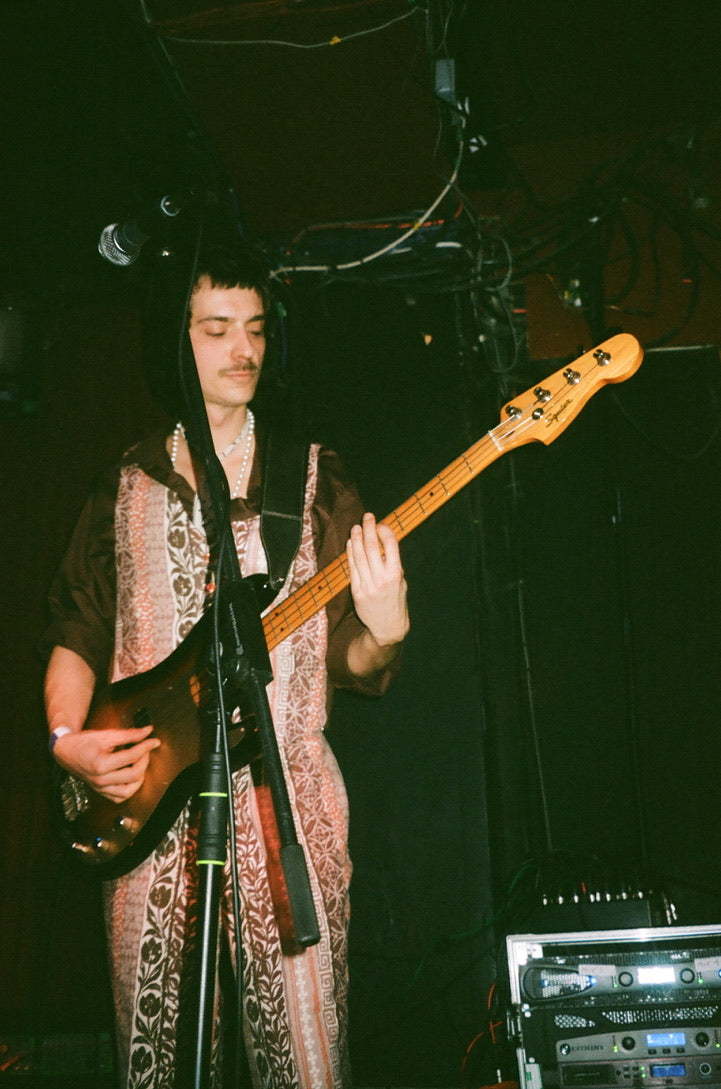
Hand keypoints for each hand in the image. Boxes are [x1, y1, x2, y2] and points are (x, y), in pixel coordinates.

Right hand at [52, 724, 160, 803]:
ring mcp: (99, 788)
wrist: (66, 751)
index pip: (132, 757)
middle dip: (144, 761)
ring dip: (139, 778)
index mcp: (101, 765)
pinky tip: (132, 777)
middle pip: (133, 775)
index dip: (146, 747)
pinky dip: (129, 789)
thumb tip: (148, 731)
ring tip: (140, 764)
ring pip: (128, 791)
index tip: (155, 741)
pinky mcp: (100, 792)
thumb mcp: (107, 734)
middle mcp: (100, 780)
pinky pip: (119, 797)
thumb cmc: (84, 742)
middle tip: (146, 750)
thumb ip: (129, 734)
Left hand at [346, 512, 408, 658]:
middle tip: (367, 517)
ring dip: (357, 538)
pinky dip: (350, 552)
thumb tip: (383, 542)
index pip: (390, 545)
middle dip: (369, 528)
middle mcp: (381, 579)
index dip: (384, 530)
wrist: (387, 627)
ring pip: (359, 555)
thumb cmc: (396, 601)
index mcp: (396, 574)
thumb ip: (393, 563)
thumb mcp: (402, 582)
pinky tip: (351, 542)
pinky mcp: (356, 591)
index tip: (381, 523)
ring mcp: (367, 585)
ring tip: (356, 526)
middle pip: (372, 546)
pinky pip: (352, 567)